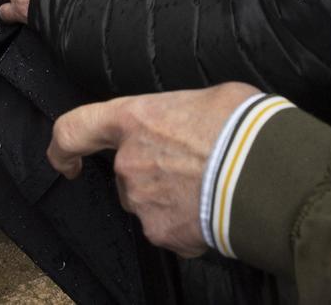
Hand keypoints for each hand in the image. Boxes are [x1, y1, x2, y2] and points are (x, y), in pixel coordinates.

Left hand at [48, 83, 259, 256]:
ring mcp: (143, 203)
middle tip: (194, 165)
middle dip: (153, 172)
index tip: (68, 160)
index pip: (74, 129)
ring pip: (149, 203)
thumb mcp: (208, 97)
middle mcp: (129, 163)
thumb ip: (179, 112)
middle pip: (126, 173)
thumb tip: (189, 121)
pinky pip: (170, 229)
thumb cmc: (243, 126)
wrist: (267, 175)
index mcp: (133, 120)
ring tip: (212, 185)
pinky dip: (189, 223)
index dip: (63, 146)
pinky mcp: (164, 234)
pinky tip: (216, 208)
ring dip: (172, 197)